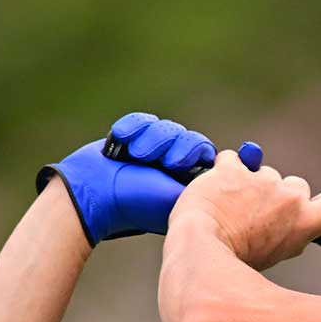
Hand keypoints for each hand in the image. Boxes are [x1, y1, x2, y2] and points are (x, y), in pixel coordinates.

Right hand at [35, 113, 215, 244]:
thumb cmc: (137, 201)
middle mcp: (173, 165)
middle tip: (159, 161)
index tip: (178, 162)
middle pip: (187, 137)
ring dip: (151, 138)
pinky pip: (143, 120)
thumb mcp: (179, 198)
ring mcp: (153, 151)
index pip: (204, 152)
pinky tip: (121, 140)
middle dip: (172, 145)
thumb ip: (205, 185)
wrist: (92, 194)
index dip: (196, 150)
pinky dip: (133, 127)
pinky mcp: (133, 138)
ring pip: (166, 128)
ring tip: (136, 154)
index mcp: (188, 180)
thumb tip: (228, 175)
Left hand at [169, 149, 320, 270]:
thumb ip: (289, 236)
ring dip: (248, 183)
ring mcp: (261, 180)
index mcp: (304, 222)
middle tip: (256, 214)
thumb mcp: (274, 256)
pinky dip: (223, 170)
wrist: (202, 252)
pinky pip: (232, 160)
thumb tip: (288, 230)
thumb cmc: (235, 261)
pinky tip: (213, 189)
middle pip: (296, 185)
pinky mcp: (233, 169)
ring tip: (228, 206)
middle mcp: (290, 197)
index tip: (311, 206)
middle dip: (279, 194)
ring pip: (262, 172)